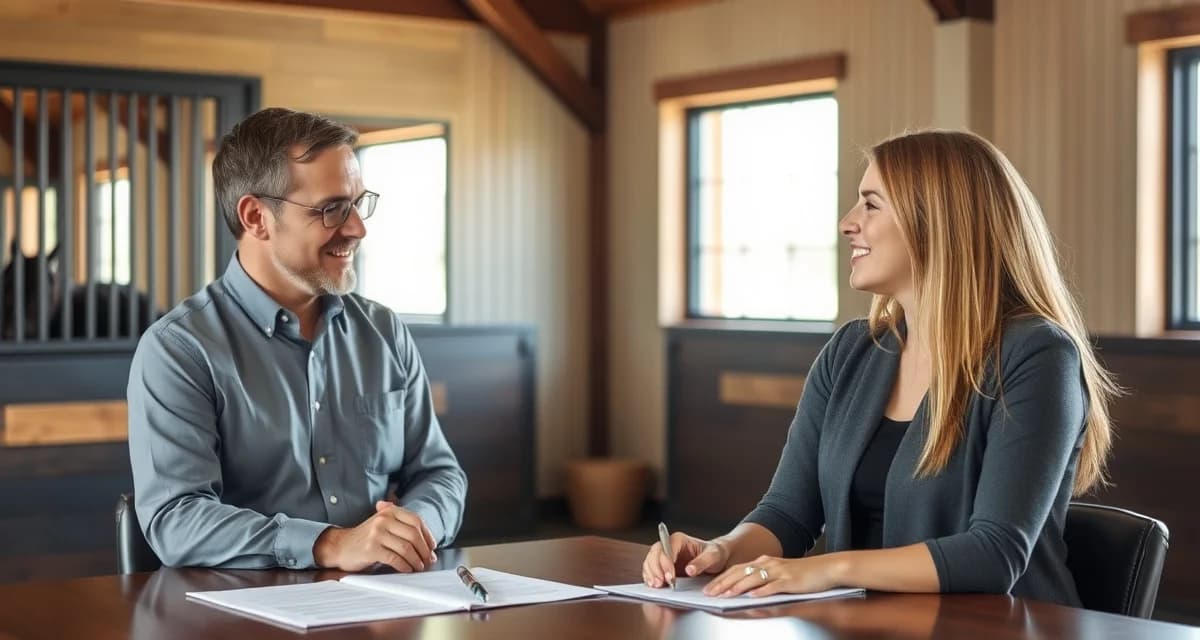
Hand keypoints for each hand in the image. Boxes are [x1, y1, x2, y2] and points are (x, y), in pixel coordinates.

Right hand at [313, 501, 437, 572]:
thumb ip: (403, 527)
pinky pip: (395, 558)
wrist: (340, 546)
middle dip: (424, 550)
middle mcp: (384, 519)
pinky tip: (407, 569)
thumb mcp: (383, 524)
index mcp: (390, 511)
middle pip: (414, 535)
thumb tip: (429, 544)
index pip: (417, 521)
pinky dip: (404, 566)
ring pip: (406, 548)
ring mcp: (377, 533)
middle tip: (428, 561)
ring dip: (416, 560)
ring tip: (419, 567)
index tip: (432, 547)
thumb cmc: (366, 538)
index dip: (427, 535)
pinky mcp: (371, 548)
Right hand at [642, 532, 729, 587]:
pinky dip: (650, 578)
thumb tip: (689, 570)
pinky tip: (654, 586)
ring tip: (656, 586)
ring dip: (651, 574)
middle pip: (655, 554)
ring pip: (650, 561)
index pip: (666, 547)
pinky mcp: (663, 567)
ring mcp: (665, 557)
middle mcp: (669, 546)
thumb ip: (702, 562)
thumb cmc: (715, 554)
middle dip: (655, 569)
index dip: (665, 562)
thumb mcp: (714, 556)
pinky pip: (651, 570)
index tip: (670, 576)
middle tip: (660, 583)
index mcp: (679, 540)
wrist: (716, 560)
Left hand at [702, 554, 843, 596]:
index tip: (708, 588)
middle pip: (740, 573)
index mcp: (765, 562)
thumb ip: (764, 579)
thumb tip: (747, 590)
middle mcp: (769, 564)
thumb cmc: (804, 574)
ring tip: (725, 595)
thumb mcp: (780, 573)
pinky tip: (752, 596)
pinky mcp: (790, 580)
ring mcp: (779, 571)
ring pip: (753, 579)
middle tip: (709, 593)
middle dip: (723, 583)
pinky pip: (773, 586)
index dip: (721, 578)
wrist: (827, 568)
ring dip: (737, 587)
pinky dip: (761, 591)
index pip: (737, 569)